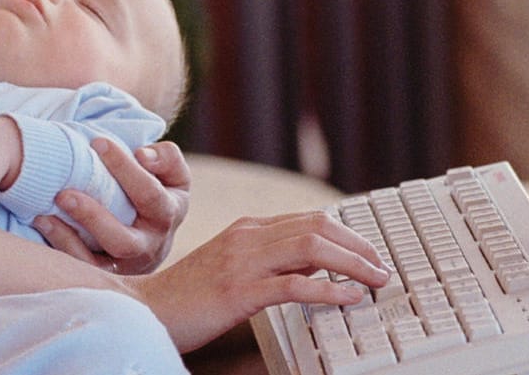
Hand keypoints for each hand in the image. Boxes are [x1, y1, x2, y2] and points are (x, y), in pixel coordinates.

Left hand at [34, 139, 189, 273]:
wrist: (155, 236)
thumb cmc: (158, 192)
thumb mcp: (172, 174)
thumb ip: (165, 158)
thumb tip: (142, 155)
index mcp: (169, 213)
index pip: (149, 193)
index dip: (125, 168)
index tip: (97, 142)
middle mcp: (151, 245)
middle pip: (124, 240)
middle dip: (93, 217)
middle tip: (63, 193)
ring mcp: (127, 265)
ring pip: (98, 264)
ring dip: (70, 238)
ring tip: (45, 213)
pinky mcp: (106, 276)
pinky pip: (82, 270)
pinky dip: (61, 248)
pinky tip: (44, 223)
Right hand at [127, 211, 391, 352]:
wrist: (146, 309)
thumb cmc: (188, 295)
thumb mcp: (232, 266)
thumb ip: (267, 260)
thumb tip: (315, 269)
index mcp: (248, 228)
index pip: (310, 220)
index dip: (348, 235)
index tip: (370, 253)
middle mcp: (248, 236)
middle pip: (318, 227)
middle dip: (358, 245)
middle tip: (382, 267)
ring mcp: (243, 262)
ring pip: (312, 249)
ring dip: (352, 263)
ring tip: (375, 279)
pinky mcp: (239, 291)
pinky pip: (294, 285)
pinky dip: (328, 289)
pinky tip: (348, 297)